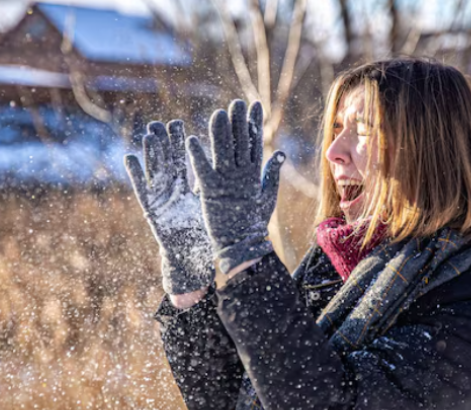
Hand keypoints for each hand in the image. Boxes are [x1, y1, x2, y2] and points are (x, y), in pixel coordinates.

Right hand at [124, 120, 214, 294]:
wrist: (190, 256)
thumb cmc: (200, 232)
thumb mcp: (208, 204)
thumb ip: (212, 185)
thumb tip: (227, 166)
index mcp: (184, 187)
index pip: (181, 160)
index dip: (177, 143)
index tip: (176, 123)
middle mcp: (169, 190)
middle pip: (164, 161)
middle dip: (161, 142)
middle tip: (157, 122)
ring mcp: (158, 198)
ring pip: (153, 171)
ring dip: (150, 153)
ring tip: (148, 134)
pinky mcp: (150, 209)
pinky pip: (141, 189)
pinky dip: (135, 174)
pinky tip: (130, 158)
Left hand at [186, 100, 285, 273]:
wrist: (242, 247)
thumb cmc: (254, 223)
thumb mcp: (267, 196)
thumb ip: (272, 173)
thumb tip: (280, 152)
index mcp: (254, 174)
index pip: (254, 142)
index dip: (254, 123)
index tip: (254, 104)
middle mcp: (240, 175)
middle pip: (239, 142)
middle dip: (238, 121)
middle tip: (236, 102)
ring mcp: (225, 183)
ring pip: (222, 151)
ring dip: (220, 132)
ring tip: (217, 113)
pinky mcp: (209, 193)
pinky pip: (201, 170)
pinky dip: (196, 156)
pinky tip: (190, 140)